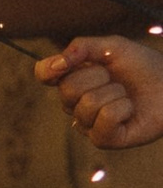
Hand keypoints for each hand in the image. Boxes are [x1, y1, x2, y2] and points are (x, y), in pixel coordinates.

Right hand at [38, 33, 162, 148]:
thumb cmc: (143, 67)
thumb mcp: (112, 47)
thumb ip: (82, 48)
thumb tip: (56, 64)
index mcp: (73, 80)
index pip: (44, 74)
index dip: (48, 70)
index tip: (64, 64)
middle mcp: (75, 105)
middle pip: (66, 90)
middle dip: (97, 77)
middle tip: (115, 78)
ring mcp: (88, 125)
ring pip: (87, 105)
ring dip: (116, 93)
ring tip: (126, 95)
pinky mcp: (104, 140)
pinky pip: (105, 119)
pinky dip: (123, 109)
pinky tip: (130, 110)